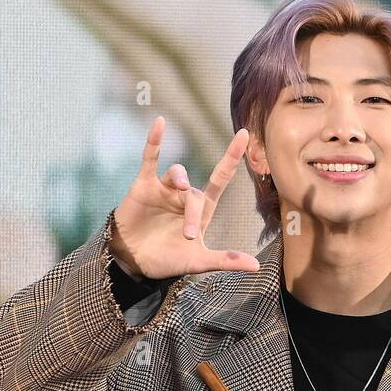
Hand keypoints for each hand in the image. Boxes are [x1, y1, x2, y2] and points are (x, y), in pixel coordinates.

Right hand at [109, 115, 260, 279]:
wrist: (133, 262)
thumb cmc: (167, 261)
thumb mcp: (199, 262)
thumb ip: (226, 260)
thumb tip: (257, 267)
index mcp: (201, 209)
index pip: (220, 178)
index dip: (232, 157)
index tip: (244, 134)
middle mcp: (184, 195)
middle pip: (195, 192)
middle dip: (192, 213)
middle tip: (187, 236)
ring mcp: (164, 188)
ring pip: (177, 173)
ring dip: (180, 179)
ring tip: (180, 188)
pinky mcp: (144, 185)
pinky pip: (150, 159)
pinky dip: (155, 141)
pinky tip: (160, 124)